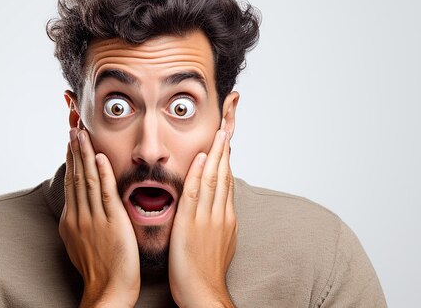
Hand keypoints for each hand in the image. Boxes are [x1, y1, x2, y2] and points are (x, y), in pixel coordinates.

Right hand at [59, 128, 139, 306]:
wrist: (108, 290)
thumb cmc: (100, 271)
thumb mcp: (81, 245)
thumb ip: (81, 224)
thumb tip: (81, 210)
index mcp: (72, 221)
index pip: (71, 183)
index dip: (71, 161)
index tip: (71, 143)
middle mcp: (79, 216)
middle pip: (75, 176)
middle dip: (74, 150)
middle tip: (73, 128)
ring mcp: (94, 219)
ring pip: (87, 180)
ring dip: (84, 154)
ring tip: (81, 133)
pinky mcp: (112, 222)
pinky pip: (105, 193)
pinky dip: (102, 174)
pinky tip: (99, 157)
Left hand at [168, 128, 236, 307]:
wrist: (204, 293)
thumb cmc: (207, 274)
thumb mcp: (220, 244)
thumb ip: (218, 224)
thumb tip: (218, 212)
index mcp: (226, 219)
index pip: (228, 183)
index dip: (227, 162)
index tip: (226, 144)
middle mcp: (220, 214)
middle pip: (225, 176)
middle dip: (225, 151)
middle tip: (226, 129)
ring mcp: (207, 218)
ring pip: (214, 179)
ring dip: (216, 155)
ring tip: (219, 134)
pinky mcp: (192, 224)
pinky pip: (196, 193)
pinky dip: (200, 174)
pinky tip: (202, 158)